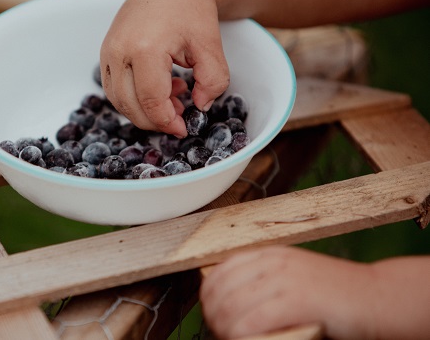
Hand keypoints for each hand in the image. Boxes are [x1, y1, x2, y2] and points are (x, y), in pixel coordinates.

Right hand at [100, 0, 229, 137]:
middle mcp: (119, 51)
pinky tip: (159, 87)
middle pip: (131, 106)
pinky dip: (133, 98)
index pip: (151, 102)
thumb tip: (201, 108)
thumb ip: (213, 82)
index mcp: (145, 49)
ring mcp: (108, 50)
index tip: (184, 129)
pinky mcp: (106, 51)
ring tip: (173, 99)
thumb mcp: (211, 46)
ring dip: (144, 110)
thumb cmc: (192, 9)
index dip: (168, 122)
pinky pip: (114, 88)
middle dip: (156, 121)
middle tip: (180, 118)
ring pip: (118, 100)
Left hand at [200, 245, 377, 338]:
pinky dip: (242, 336)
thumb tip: (226, 301)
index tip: (212, 314)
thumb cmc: (333, 292)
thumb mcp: (291, 275)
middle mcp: (271, 262)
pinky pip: (251, 322)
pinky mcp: (295, 300)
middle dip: (213, 316)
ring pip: (231, 308)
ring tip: (233, 339)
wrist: (375, 296)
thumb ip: (262, 282)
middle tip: (220, 332)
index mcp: (268, 253)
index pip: (219, 271)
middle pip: (220, 290)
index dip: (209, 297)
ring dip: (225, 330)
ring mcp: (283, 279)